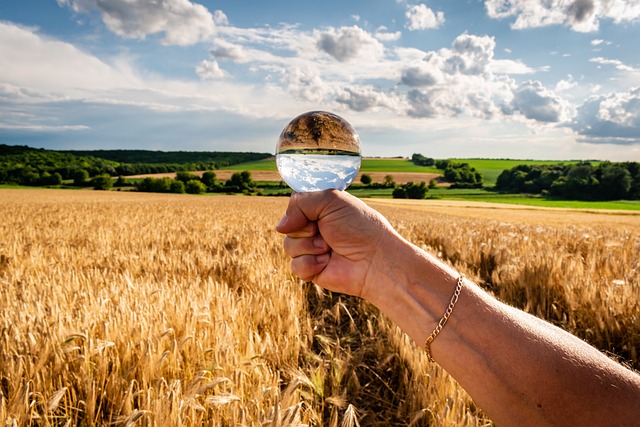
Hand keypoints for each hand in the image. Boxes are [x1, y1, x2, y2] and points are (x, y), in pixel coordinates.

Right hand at [276, 190, 398, 299]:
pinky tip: (326, 263)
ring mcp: (313, 250)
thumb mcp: (331, 201)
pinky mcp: (312, 270)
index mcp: (322, 210)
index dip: (297, 209)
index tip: (310, 212)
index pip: (295, 205)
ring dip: (308, 246)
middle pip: (288, 226)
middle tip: (323, 231)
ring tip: (328, 248)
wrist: (374, 260)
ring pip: (288, 246)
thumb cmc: (359, 227)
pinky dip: (310, 264)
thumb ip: (301, 202)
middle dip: (304, 228)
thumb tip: (280, 227)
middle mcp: (316, 229)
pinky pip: (295, 266)